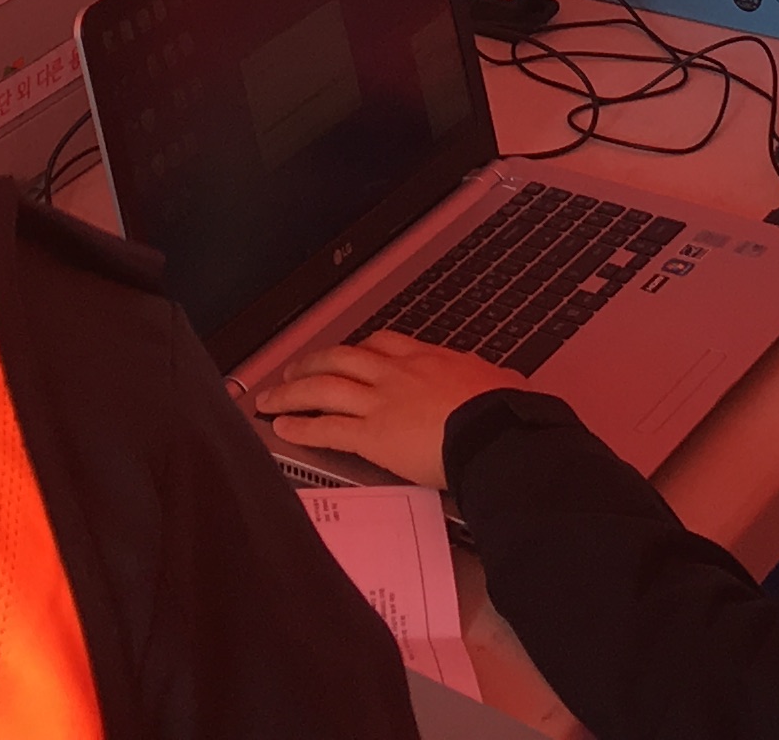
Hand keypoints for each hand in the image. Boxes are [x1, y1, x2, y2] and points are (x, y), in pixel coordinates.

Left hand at [256, 332, 521, 488]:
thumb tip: (506, 384)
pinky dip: (302, 426)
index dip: (359, 349)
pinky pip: (327, 427)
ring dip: (293, 391)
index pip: (383, 344)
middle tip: (295, 370)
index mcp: (428, 359)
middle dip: (313, 363)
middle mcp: (397, 374)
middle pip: (342, 358)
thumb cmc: (504, 410)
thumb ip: (490, 380)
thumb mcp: (500, 381)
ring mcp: (381, 402)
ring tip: (272, 397)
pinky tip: (284, 427)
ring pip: (325, 387)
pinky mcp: (371, 435)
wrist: (495, 432)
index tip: (349, 353)